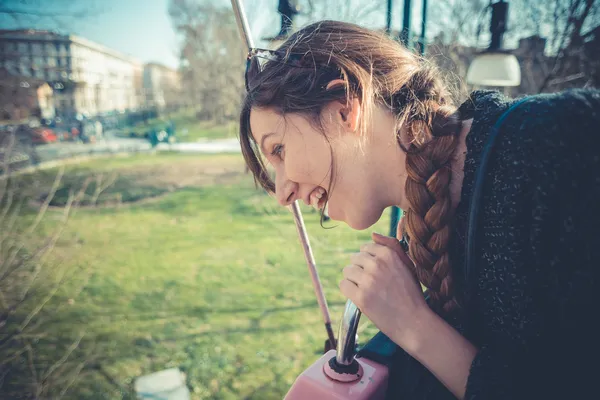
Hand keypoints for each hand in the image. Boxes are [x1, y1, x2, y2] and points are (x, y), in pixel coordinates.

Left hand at [339, 232, 429, 348]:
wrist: (414, 322)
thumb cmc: (411, 294)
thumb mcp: (407, 265)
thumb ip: (392, 246)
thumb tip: (373, 235)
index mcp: (389, 255)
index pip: (365, 248)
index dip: (369, 261)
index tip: (377, 272)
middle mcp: (377, 265)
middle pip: (354, 259)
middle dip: (360, 270)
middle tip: (372, 283)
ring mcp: (368, 281)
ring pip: (347, 271)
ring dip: (354, 280)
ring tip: (366, 290)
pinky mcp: (360, 297)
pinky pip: (343, 285)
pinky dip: (349, 291)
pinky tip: (360, 296)